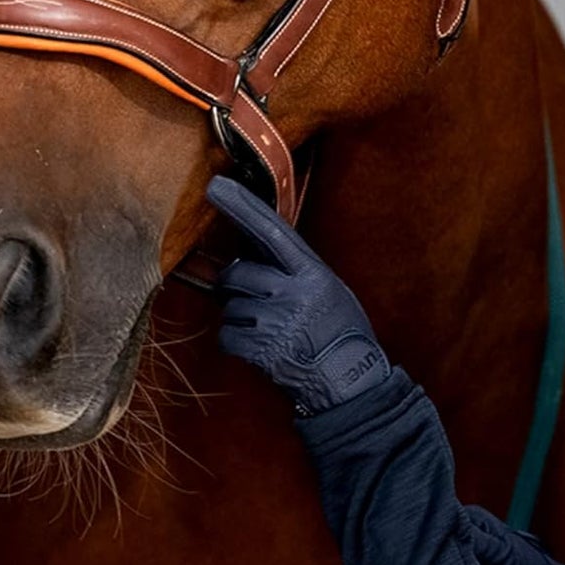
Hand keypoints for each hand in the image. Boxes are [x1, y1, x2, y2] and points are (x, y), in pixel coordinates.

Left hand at [206, 175, 390, 415]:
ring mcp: (275, 321)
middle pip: (238, 274)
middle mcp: (292, 293)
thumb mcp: (328, 288)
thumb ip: (294, 270)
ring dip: (240, 316)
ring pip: (230, 306)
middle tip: (252, 298)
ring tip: (270, 329)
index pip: (271, 231)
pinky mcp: (260, 349)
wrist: (348, 378)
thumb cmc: (340, 331)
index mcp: (312, 272)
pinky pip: (227, 335)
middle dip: (235, 284)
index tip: (216, 186)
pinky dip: (236, 341)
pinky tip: (261, 346)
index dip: (242, 207)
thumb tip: (253, 252)